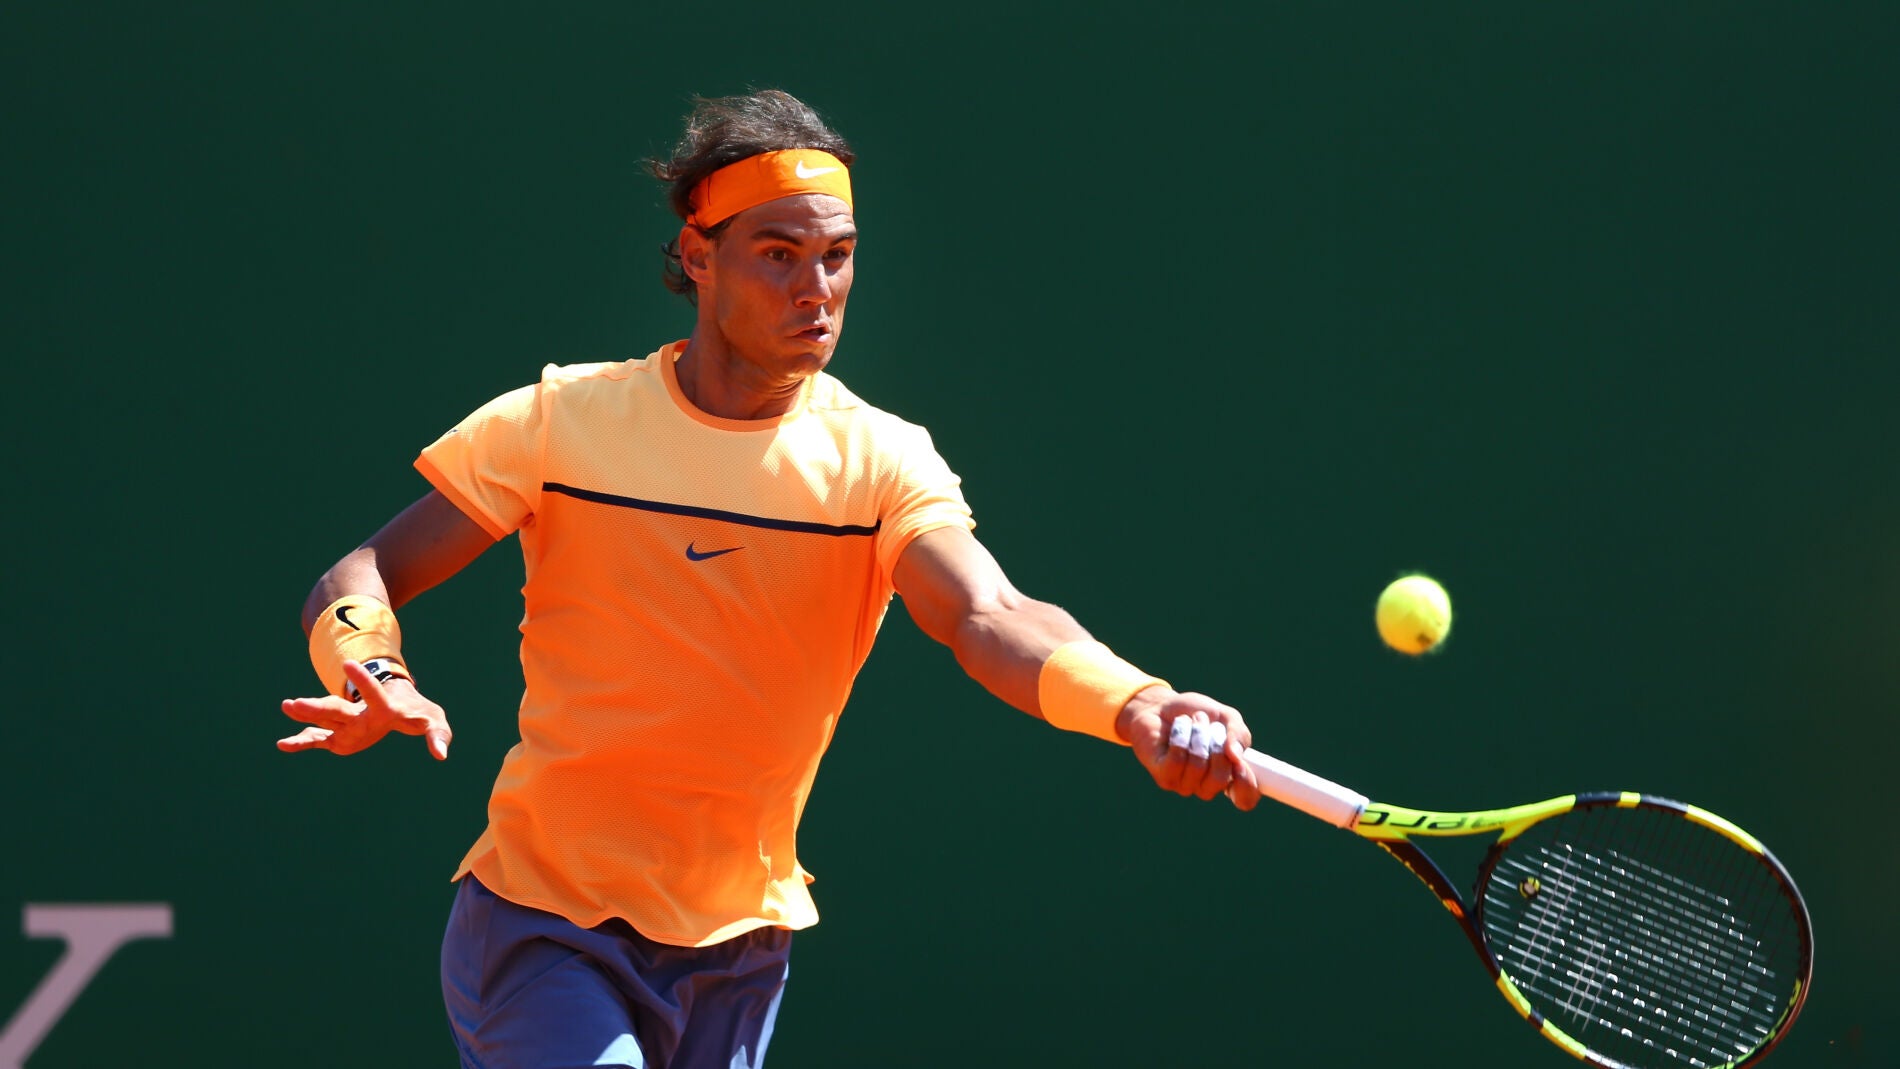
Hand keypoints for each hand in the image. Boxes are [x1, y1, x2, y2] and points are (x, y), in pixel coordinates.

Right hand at [278, 660, 452, 759]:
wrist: (397, 704)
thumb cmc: (418, 712)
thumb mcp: (434, 721)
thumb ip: (438, 734)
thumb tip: (441, 754)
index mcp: (384, 707)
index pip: (373, 692)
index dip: (363, 680)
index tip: (348, 663)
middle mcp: (360, 713)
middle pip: (337, 709)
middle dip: (318, 707)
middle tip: (295, 703)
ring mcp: (346, 723)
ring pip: (322, 719)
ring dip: (305, 715)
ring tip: (287, 706)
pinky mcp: (337, 737)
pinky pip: (316, 740)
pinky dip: (301, 743)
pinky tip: (283, 744)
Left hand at [1117, 687, 1259, 810]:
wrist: (1161, 704)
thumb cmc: (1196, 713)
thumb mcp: (1226, 717)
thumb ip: (1238, 734)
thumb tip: (1236, 756)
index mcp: (1228, 775)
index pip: (1245, 799)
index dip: (1246, 785)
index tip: (1240, 763)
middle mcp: (1207, 785)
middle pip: (1220, 780)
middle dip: (1216, 746)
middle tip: (1211, 726)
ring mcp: (1184, 784)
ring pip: (1197, 766)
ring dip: (1198, 735)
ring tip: (1193, 720)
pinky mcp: (1164, 777)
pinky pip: (1177, 760)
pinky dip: (1181, 735)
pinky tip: (1179, 727)